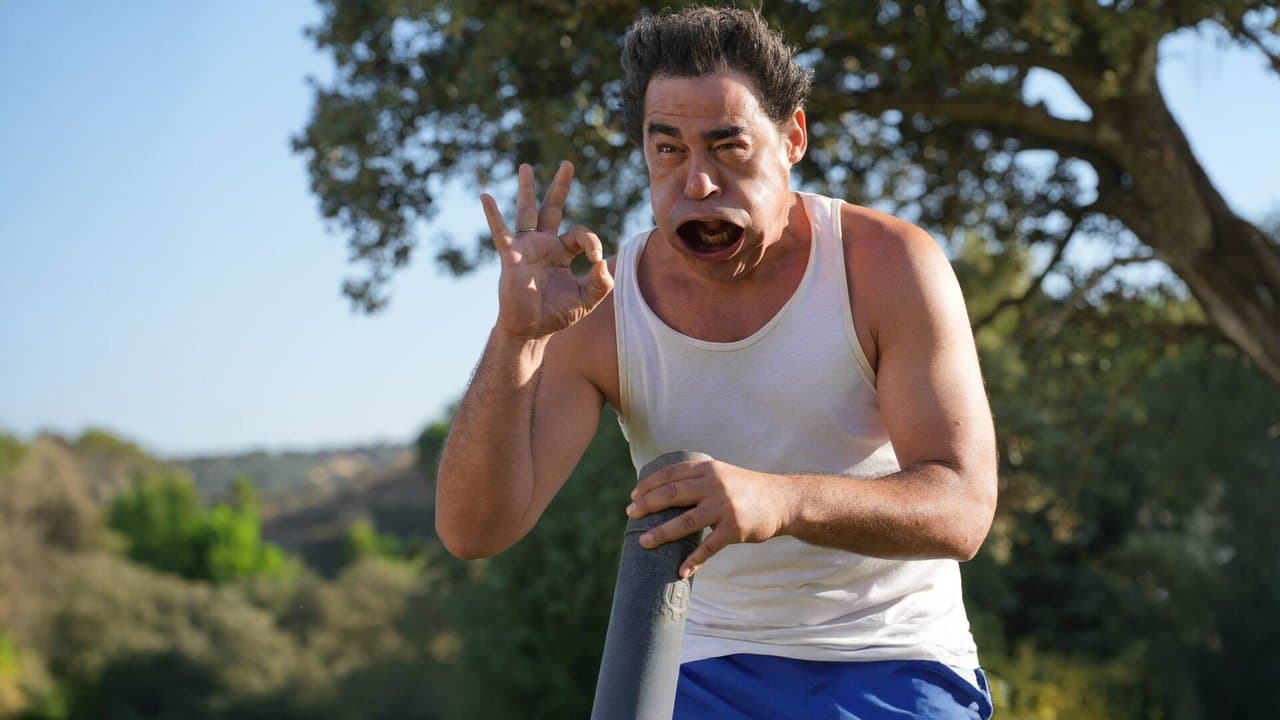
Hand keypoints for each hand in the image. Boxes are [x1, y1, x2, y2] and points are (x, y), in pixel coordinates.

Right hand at [482, 161, 612, 339]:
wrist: (531, 330)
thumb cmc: (556, 314)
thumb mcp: (587, 299)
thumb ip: (601, 282)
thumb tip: (603, 263)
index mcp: (562, 253)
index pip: (581, 235)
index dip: (592, 243)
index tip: (596, 260)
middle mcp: (543, 245)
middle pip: (552, 209)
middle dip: (560, 187)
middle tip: (568, 164)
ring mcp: (526, 248)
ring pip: (527, 212)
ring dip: (527, 190)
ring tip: (527, 167)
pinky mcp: (511, 256)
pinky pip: (501, 232)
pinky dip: (493, 215)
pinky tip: (486, 196)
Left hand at [625, 459, 792, 577]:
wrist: (781, 501)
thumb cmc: (746, 490)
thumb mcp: (722, 474)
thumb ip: (698, 479)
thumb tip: (664, 493)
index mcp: (708, 470)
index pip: (671, 474)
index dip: (649, 484)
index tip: (633, 496)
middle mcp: (714, 485)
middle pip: (672, 495)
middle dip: (647, 505)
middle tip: (630, 515)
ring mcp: (724, 507)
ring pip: (685, 522)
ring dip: (661, 533)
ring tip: (643, 542)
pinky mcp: (734, 529)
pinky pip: (709, 547)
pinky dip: (693, 561)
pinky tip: (681, 571)